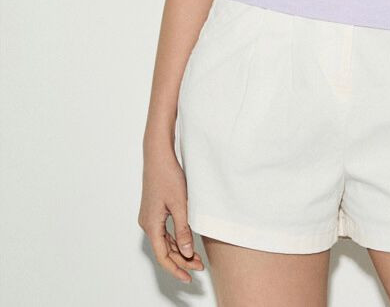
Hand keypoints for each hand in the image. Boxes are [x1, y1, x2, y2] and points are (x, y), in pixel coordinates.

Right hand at [138, 145, 204, 282]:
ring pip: (164, 241)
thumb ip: (183, 229)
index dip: (176, 268)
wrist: (159, 156)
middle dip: (181, 260)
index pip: (163, 255)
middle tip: (199, 267)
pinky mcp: (154, 210)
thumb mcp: (180, 204)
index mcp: (151, 224)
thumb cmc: (168, 176)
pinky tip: (187, 242)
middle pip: (164, 250)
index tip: (189, 277)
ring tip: (196, 257)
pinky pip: (164, 231)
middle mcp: (147, 223)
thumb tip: (187, 252)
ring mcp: (150, 217)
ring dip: (179, 250)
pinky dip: (175, 238)